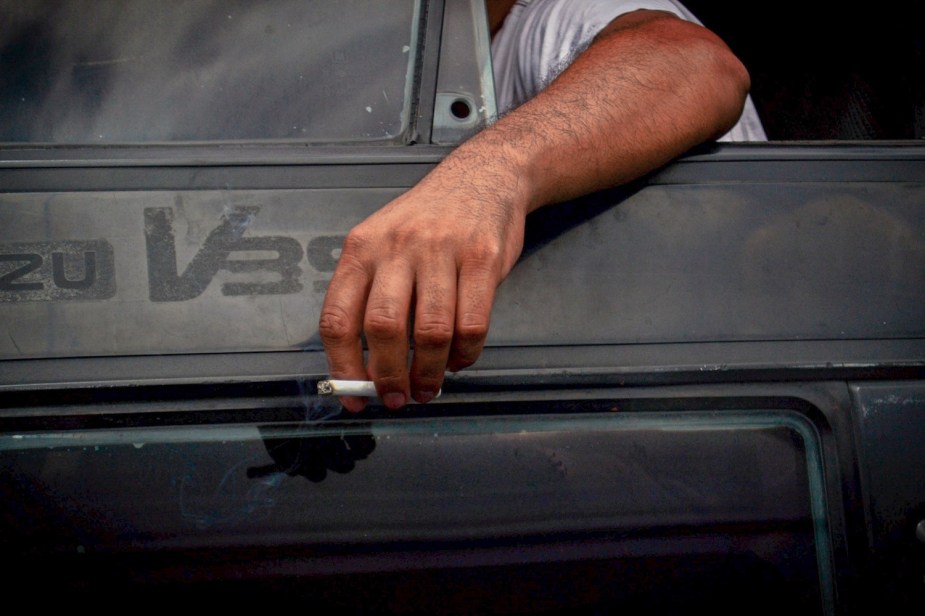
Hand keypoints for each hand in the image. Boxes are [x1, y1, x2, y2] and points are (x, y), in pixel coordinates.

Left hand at [319, 153, 528, 410]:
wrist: (483, 177)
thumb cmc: (428, 222)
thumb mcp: (384, 244)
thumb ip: (371, 297)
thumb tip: (365, 367)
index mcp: (361, 249)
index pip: (337, 318)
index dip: (342, 367)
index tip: (353, 396)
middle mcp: (396, 247)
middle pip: (382, 327)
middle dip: (389, 376)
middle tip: (398, 398)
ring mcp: (441, 250)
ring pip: (430, 332)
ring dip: (429, 373)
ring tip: (429, 388)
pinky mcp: (482, 258)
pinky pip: (472, 323)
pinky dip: (465, 355)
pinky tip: (460, 360)